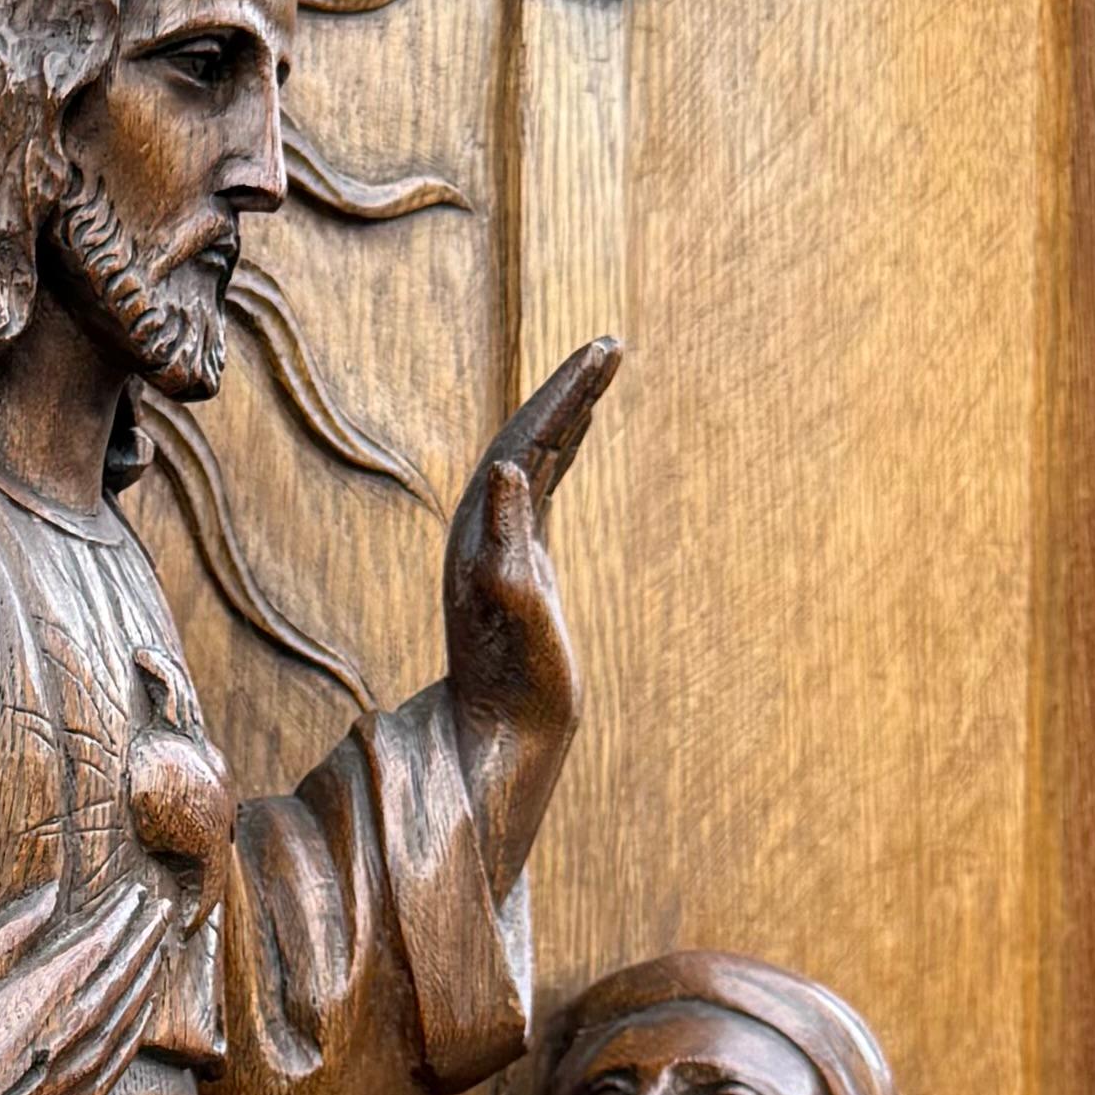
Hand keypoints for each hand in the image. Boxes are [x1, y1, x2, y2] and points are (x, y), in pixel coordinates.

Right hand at [0, 877, 172, 1094]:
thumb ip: (12, 929)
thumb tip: (50, 893)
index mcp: (51, 989)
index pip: (104, 940)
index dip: (123, 914)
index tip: (138, 894)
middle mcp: (79, 1025)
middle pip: (127, 970)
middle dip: (147, 936)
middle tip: (164, 912)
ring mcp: (86, 1065)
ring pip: (133, 1009)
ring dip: (148, 975)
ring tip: (159, 950)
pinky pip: (125, 1052)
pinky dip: (140, 1023)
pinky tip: (146, 1007)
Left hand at [443, 337, 617, 889]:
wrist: (492, 748)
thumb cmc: (511, 697)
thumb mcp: (517, 620)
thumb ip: (509, 546)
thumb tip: (511, 469)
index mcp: (485, 536)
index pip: (527, 441)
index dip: (564, 396)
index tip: (603, 352)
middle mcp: (485, 535)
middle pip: (527, 438)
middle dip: (567, 390)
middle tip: (610, 345)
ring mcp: (499, 549)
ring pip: (533, 459)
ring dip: (565, 414)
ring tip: (600, 371)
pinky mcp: (517, 568)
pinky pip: (539, 491)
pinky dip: (561, 453)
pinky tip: (574, 438)